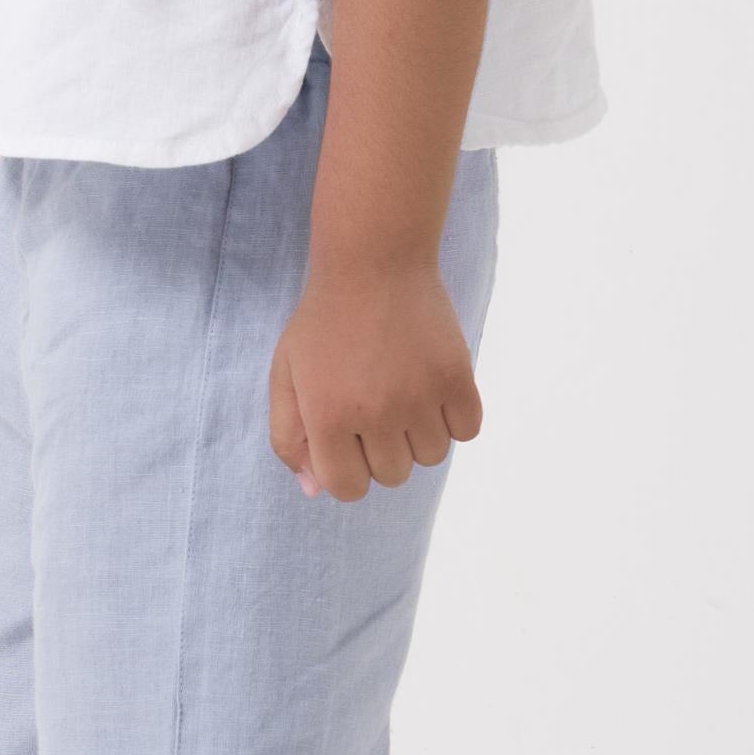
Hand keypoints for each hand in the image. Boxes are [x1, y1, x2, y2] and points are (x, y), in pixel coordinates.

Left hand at [268, 258, 482, 499]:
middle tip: (375, 404)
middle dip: (383, 450)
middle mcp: (375, 413)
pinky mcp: (457, 378)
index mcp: (328, 417)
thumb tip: (314, 490)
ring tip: (405, 392)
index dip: (349, 471)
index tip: (349, 441)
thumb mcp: (286, 375)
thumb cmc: (324, 323)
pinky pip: (467, 431)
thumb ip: (289, 438)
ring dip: (420, 434)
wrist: (373, 264)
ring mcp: (420, 397)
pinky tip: (434, 387)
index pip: (348, 489)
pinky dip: (455, 418)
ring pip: (433, 456)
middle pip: (393, 476)